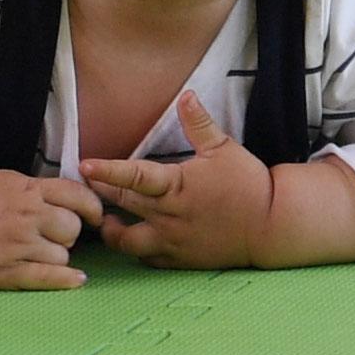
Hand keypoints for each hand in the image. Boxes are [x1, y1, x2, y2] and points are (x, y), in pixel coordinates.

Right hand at [0, 167, 97, 290]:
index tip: (94, 217)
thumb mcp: (11, 181)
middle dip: (68, 233)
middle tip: (53, 235)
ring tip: (36, 251)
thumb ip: (43, 189)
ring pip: (62, 256)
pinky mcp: (6, 271)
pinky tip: (75, 279)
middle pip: (71, 228)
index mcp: (27, 190)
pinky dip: (66, 280)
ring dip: (56, 256)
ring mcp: (15, 245)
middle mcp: (24, 216)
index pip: (76, 196)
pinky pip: (48, 277)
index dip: (92, 208)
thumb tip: (82, 199)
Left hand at [81, 101, 282, 269]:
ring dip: (111, 230)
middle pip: (121, 204)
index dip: (106, 170)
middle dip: (100, 192)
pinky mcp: (179, 259)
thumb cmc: (247, 184)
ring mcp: (172, 241)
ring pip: (127, 241)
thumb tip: (186, 95)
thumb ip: (198, 123)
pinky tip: (132, 239)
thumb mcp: (223, 148)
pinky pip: (147, 259)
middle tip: (86, 183)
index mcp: (176, 186)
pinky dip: (136, 249)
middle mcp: (169, 216)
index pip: (133, 177)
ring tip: (105, 220)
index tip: (84, 166)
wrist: (271, 225)